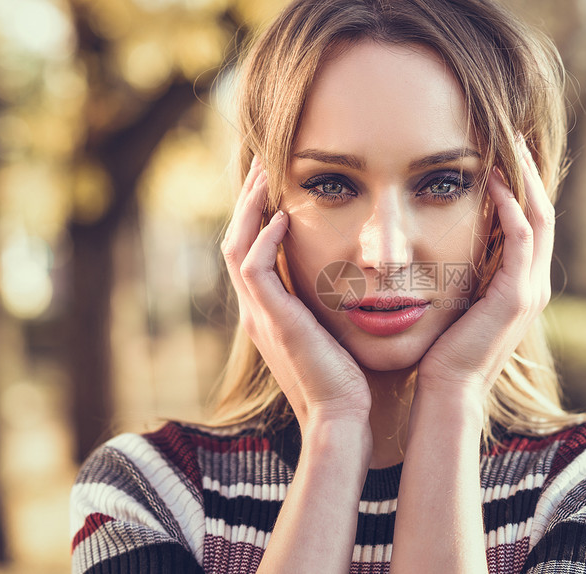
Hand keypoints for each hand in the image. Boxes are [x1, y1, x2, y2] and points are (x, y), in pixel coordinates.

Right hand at [220, 156, 371, 427]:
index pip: (251, 251)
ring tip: (267, 176)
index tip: (276, 184)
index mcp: (269, 312)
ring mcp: (259, 315)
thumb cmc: (346, 378)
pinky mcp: (272, 320)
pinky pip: (253, 268)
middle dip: (248, 202)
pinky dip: (263, 238)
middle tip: (263, 165)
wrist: (342, 415)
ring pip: (236, 247)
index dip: (257, 216)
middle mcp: (256, 310)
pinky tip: (284, 217)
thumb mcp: (332, 332)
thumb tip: (349, 278)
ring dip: (250, 209)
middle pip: (236, 241)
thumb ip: (328, 305)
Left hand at [416, 137, 554, 400]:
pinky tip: (491, 182)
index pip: (531, 226)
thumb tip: (444, 250)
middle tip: (514, 138)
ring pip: (538, 219)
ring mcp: (530, 290)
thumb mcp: (458, 305)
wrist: (448, 390)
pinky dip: (510, 207)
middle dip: (530, 175)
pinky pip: (521, 237)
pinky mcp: (517, 295)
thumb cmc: (444, 350)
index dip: (522, 190)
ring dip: (523, 181)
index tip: (504, 157)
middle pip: (543, 215)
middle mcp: (534, 285)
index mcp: (521, 287)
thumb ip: (464, 277)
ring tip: (507, 147)